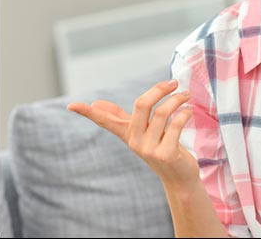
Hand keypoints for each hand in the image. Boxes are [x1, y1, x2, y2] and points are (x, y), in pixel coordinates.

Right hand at [67, 80, 198, 186]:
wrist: (179, 177)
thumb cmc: (160, 149)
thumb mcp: (140, 132)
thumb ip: (120, 117)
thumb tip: (96, 103)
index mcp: (127, 133)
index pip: (105, 121)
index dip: (88, 113)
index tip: (71, 106)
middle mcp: (135, 141)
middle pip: (141, 105)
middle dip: (158, 90)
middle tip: (174, 82)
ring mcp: (149, 148)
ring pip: (161, 113)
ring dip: (176, 100)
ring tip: (185, 95)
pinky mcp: (166, 154)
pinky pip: (175, 125)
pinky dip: (184, 114)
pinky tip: (188, 111)